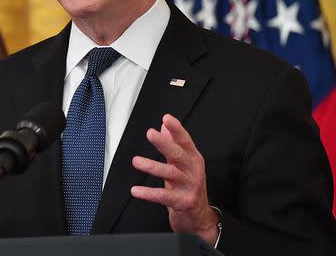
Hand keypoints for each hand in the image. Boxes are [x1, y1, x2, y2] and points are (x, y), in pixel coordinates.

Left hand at [130, 114, 218, 244]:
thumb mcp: (183, 164)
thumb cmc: (189, 187)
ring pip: (170, 174)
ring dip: (152, 166)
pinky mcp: (183, 202)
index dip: (177, 129)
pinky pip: (163, 197)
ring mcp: (189, 187)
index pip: (185, 141)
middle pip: (178, 154)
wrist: (199, 217)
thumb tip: (164, 127)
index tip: (167, 118)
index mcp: (193, 159)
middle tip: (150, 133)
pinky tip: (136, 190)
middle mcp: (193, 171)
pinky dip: (148, 193)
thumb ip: (174, 145)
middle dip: (164, 143)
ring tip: (137, 161)